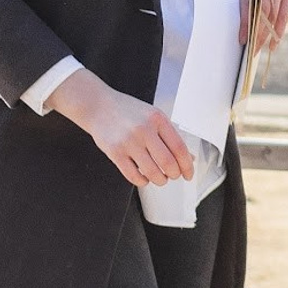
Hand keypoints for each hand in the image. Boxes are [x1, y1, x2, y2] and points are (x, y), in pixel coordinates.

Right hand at [50, 72, 195, 186]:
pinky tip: (144, 178)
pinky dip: (143, 181)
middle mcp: (144, 129)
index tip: (188, 173)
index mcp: (157, 119)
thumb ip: (170, 136)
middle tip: (174, 175)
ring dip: (160, 180)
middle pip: (167, 162)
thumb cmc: (128, 111)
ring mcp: (128, 142)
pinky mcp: (115, 153)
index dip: (187, 165)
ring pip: (152, 172)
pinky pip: (133, 176)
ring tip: (160, 178)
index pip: (179, 147)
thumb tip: (188, 157)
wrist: (98, 106)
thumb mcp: (153, 116)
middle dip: (174, 174)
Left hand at [227, 0, 287, 49]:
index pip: (249, 1)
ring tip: (258, 48)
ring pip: (274, 14)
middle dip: (258, 31)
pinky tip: (273, 44)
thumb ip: (233, 5)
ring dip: (266, 34)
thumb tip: (235, 32)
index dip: (246, 22)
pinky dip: (278, 31)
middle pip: (265, 8)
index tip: (243, 39)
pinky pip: (284, 14)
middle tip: (252, 48)